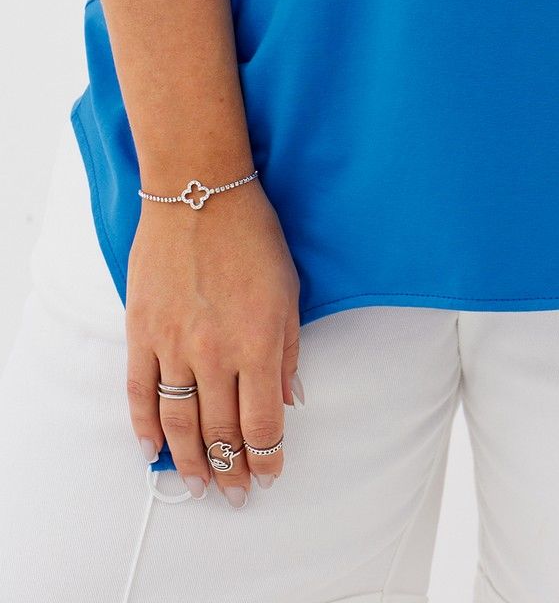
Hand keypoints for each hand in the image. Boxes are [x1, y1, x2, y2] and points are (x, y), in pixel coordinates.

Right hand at [124, 181, 301, 504]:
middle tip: (235, 493)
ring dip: (189, 461)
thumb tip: (290, 400)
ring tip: (199, 484)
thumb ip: (288, 350)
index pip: (262, 422)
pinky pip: (140, 394)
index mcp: (258, 342)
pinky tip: (153, 452)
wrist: (200, 193)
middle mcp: (215, 352)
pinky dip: (145, 428)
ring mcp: (173, 345)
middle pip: (220, 430)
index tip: (268, 475)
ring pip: (179, 423)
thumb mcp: (289, 290)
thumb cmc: (253, 235)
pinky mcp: (141, 333)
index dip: (266, 457)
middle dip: (231, 468)